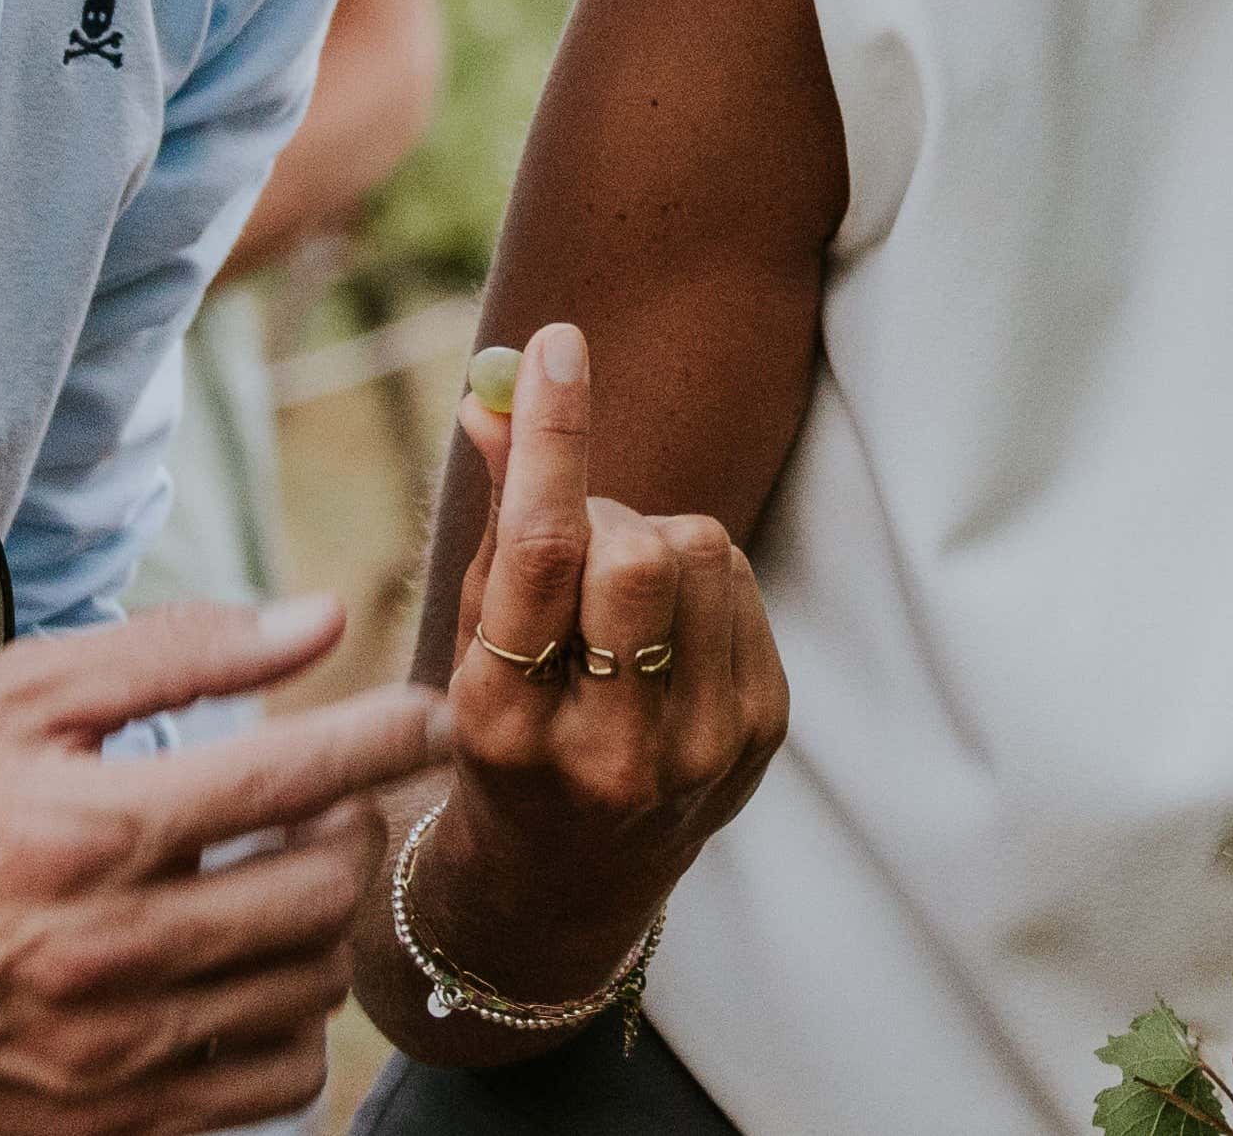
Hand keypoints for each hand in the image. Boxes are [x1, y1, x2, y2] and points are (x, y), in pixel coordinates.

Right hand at [0, 594, 450, 1134]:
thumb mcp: (15, 700)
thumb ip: (175, 652)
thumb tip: (316, 619)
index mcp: (90, 830)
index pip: (296, 775)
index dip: (386, 736)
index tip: (424, 718)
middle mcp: (111, 950)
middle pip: (323, 888)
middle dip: (348, 831)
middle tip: (320, 804)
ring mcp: (114, 1054)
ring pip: (311, 990)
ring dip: (319, 927)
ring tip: (271, 884)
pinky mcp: (112, 1125)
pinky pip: (273, 1083)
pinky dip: (285, 1025)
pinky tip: (242, 976)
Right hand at [424, 322, 788, 988]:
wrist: (567, 885)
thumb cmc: (505, 739)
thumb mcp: (472, 646)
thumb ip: (494, 522)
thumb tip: (494, 394)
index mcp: (506, 726)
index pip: (542, 553)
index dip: (552, 436)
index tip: (556, 347)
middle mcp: (608, 749)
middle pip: (639, 548)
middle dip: (604, 510)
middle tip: (574, 540)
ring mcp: (698, 749)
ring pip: (702, 550)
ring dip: (653, 540)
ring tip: (616, 600)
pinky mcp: (760, 731)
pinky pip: (740, 582)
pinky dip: (698, 579)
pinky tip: (663, 633)